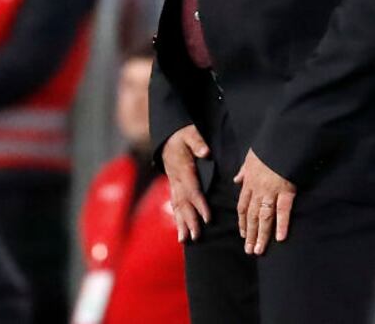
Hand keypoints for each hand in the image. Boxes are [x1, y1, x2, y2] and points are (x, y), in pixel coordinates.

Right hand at [161, 124, 211, 242]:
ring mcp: (173, 185)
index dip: (200, 204)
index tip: (207, 218)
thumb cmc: (182, 136)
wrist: (167, 138)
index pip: (192, 189)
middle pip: (184, 203)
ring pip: (177, 206)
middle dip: (190, 220)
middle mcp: (176, 180)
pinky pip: (174, 205)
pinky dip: (177, 219)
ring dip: (181, 224)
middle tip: (196, 236)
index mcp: (183, 169)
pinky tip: (181, 232)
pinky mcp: (173, 188)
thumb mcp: (190, 134)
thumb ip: (197, 143)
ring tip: (185, 240)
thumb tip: (205, 152)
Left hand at [234, 149, 296, 255]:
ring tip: (259, 250)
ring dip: (261, 235)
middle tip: (249, 250)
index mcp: (249, 182)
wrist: (283, 140)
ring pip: (264, 217)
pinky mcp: (287, 191)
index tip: (243, 235)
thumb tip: (236, 180)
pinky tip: (280, 238)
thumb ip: (243, 171)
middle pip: (252, 215)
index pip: (243, 206)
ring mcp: (272, 191)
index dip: (242, 222)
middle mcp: (258, 189)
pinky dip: (282, 224)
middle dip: (250, 234)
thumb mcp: (250, 157)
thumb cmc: (268, 148)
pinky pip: (283, 210)